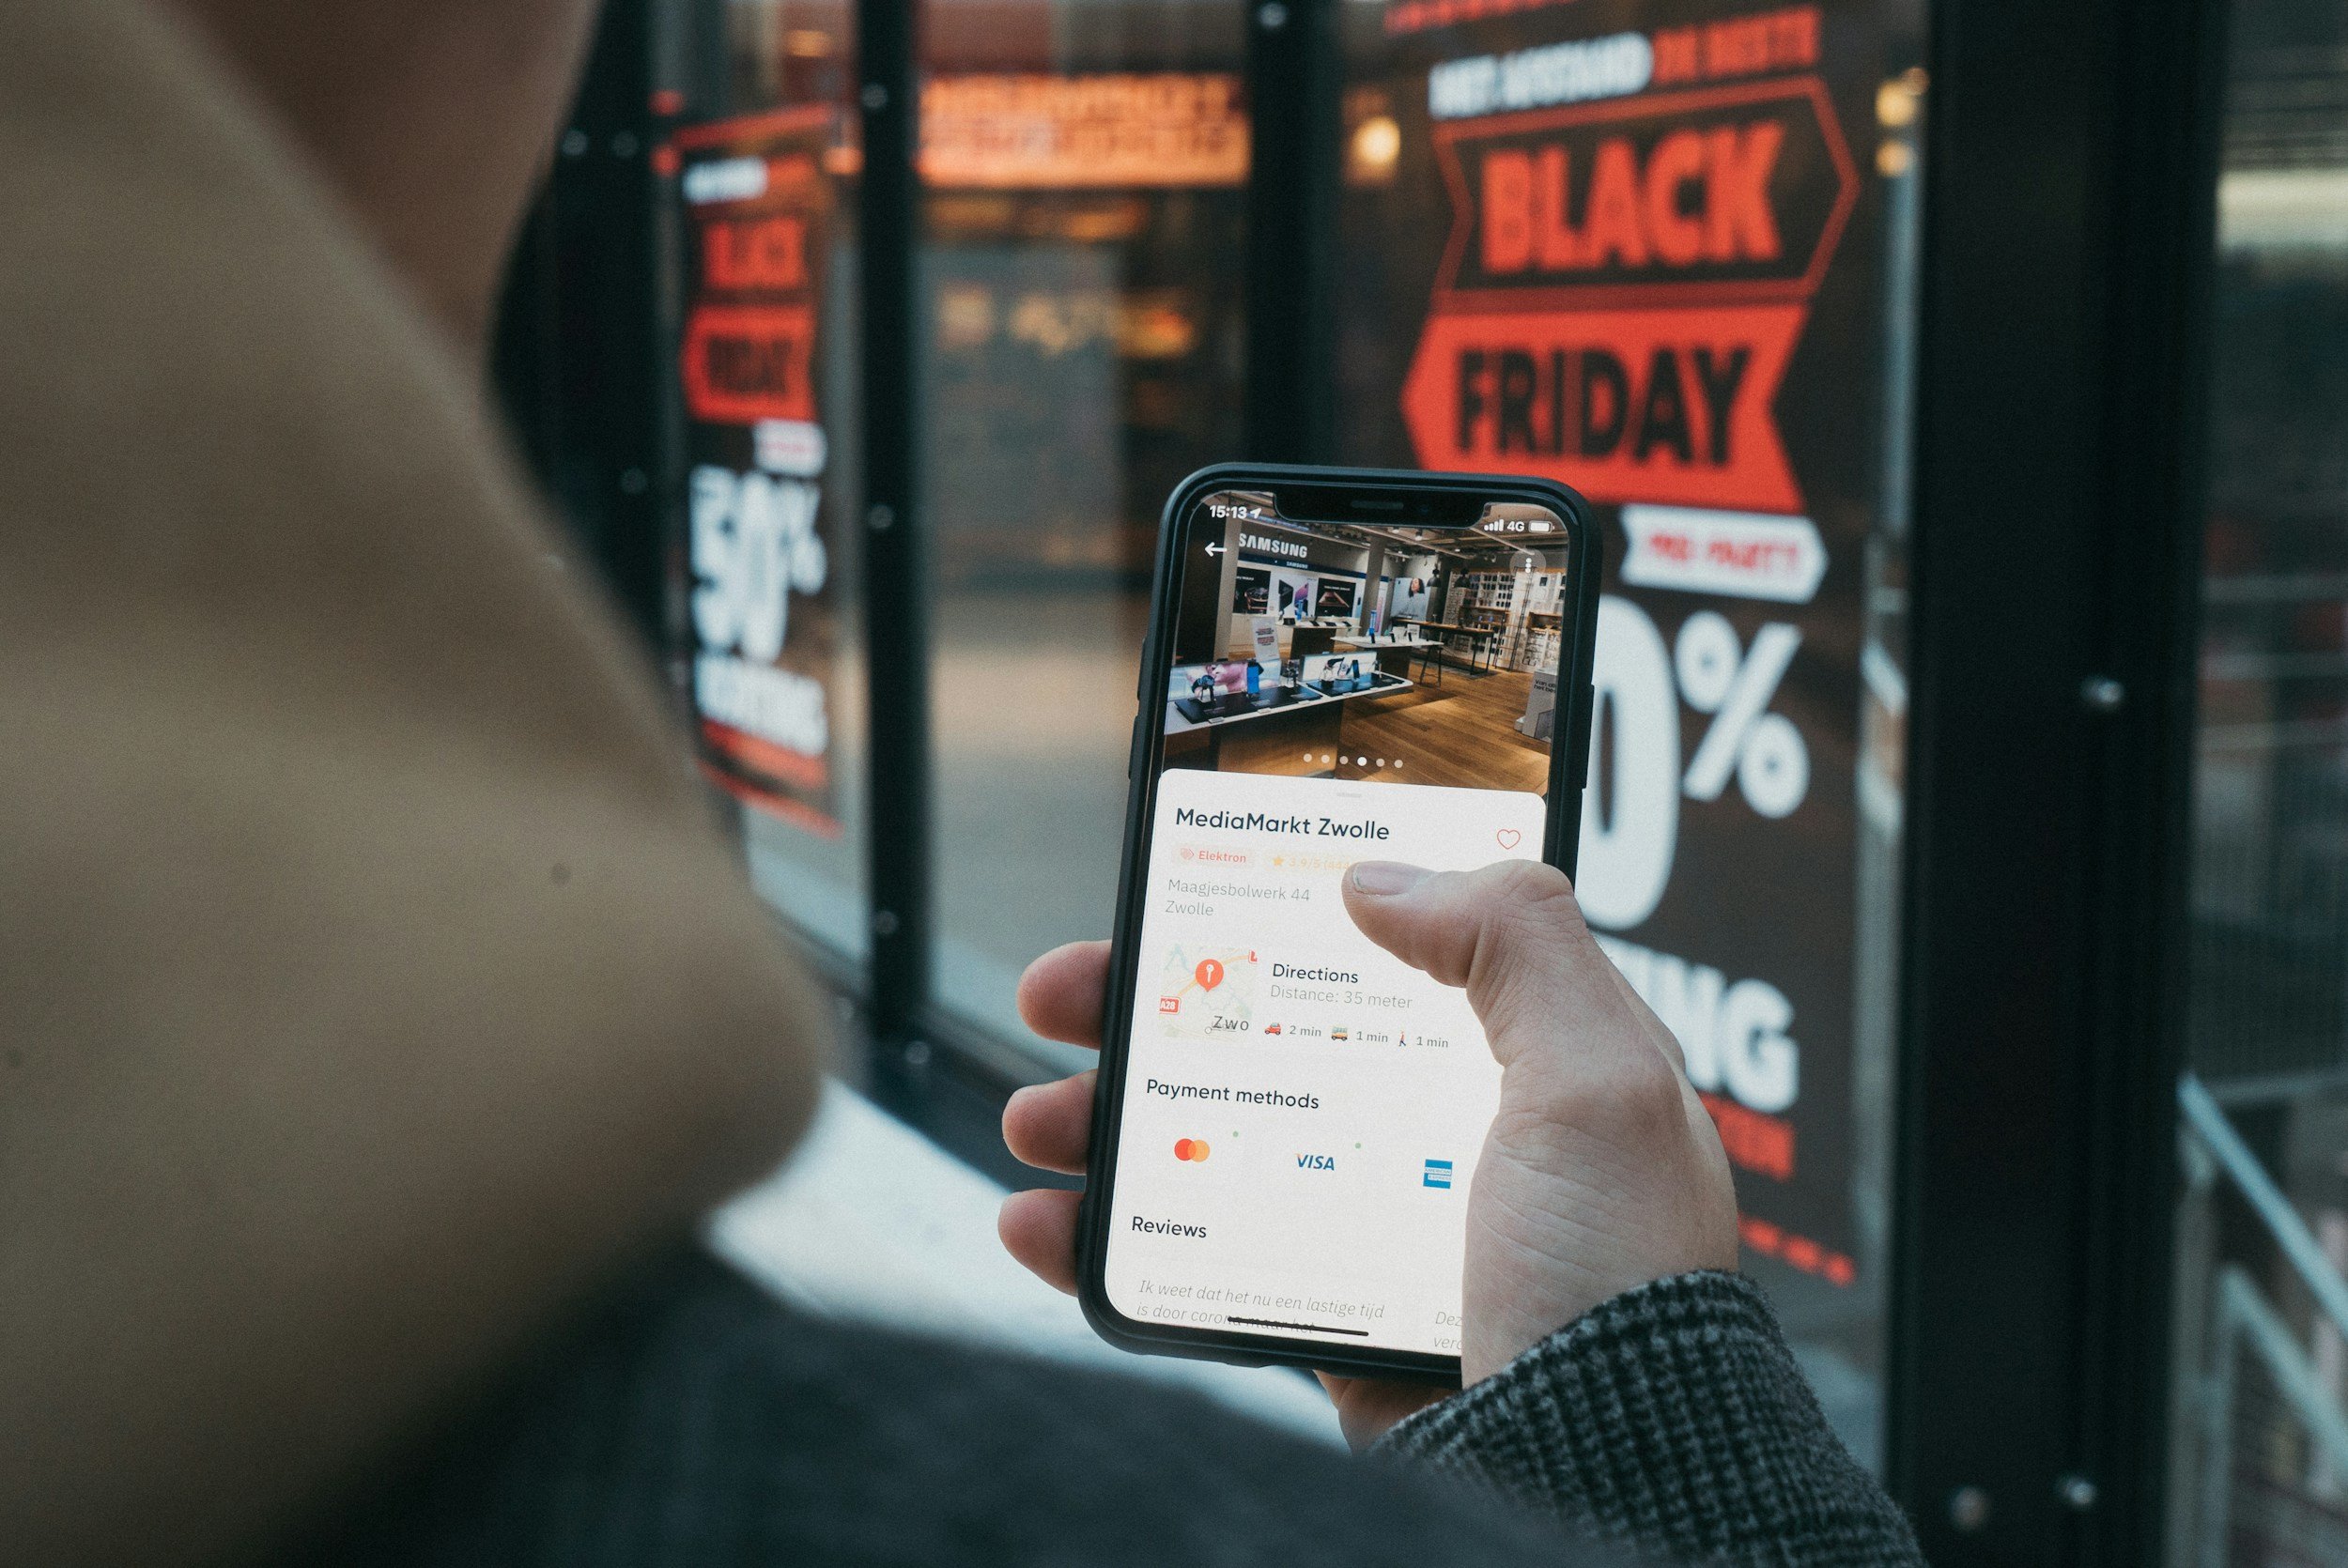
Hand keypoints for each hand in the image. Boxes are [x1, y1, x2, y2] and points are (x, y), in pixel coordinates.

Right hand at [998, 860, 1737, 1447]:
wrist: (1591, 1471)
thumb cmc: (1618, 1285)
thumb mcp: (1597, 1083)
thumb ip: (1514, 943)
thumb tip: (1381, 874)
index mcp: (1519, 1055)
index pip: (1389, 941)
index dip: (1282, 904)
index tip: (1189, 880)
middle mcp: (1443, 1126)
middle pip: (1270, 1032)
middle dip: (1154, 1006)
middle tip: (1067, 991)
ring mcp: (1376, 1219)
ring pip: (1214, 1139)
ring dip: (1105, 1118)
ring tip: (1037, 1116)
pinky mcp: (1326, 1308)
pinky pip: (1197, 1255)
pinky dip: (1108, 1239)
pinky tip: (1047, 1223)